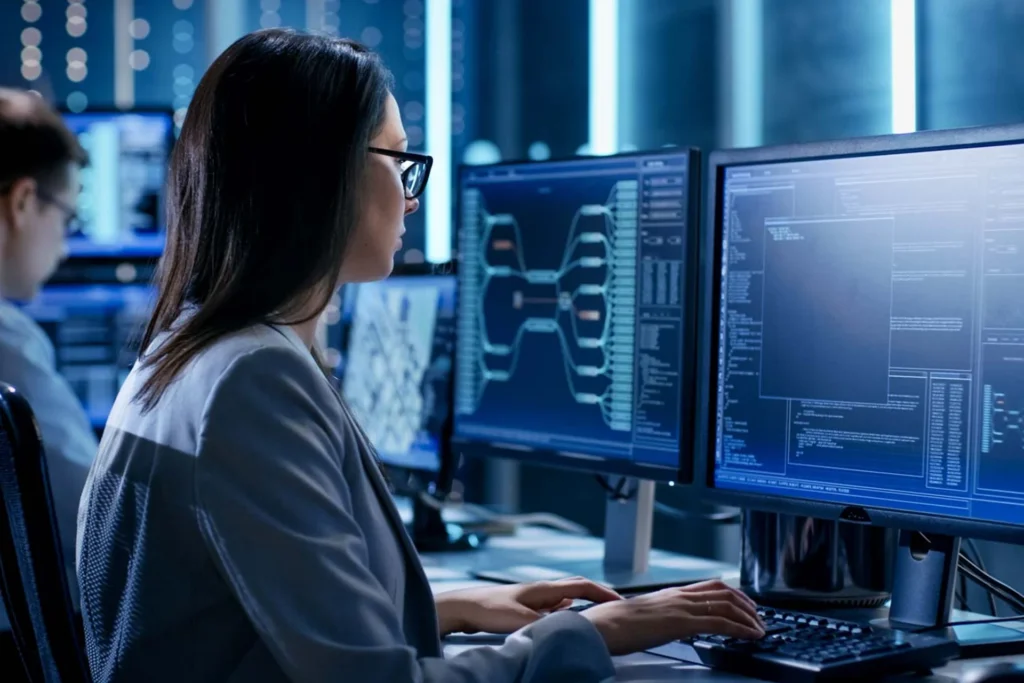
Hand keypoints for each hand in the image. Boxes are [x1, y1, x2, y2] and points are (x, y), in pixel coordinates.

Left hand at [435, 577, 620, 635]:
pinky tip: (566, 614)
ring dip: (583, 601)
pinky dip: (567, 608)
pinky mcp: (525, 604)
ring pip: (566, 595)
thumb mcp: (519, 620)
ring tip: (598, 611)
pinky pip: (554, 604)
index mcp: (543, 589)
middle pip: (576, 587)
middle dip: (597, 594)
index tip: (620, 601)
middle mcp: (541, 589)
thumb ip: (544, 624)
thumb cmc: (489, 609)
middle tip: (615, 605)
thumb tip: (567, 630)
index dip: (602, 593)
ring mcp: (533, 596)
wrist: (464, 606)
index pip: (581, 586)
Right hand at [582, 579, 764, 654]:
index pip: (710, 586)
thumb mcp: (640, 616)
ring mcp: (681, 607)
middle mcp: (679, 596)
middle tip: (758, 617)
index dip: (733, 593)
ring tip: (759, 628)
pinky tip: (750, 636)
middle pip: (723, 592)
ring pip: (727, 604)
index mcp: (670, 593)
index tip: (744, 604)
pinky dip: (741, 628)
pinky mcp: (682, 622)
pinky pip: (721, 622)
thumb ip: (656, 616)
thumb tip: (662, 624)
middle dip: (746, 604)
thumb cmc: (613, 624)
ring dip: (748, 616)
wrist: (602, 626)